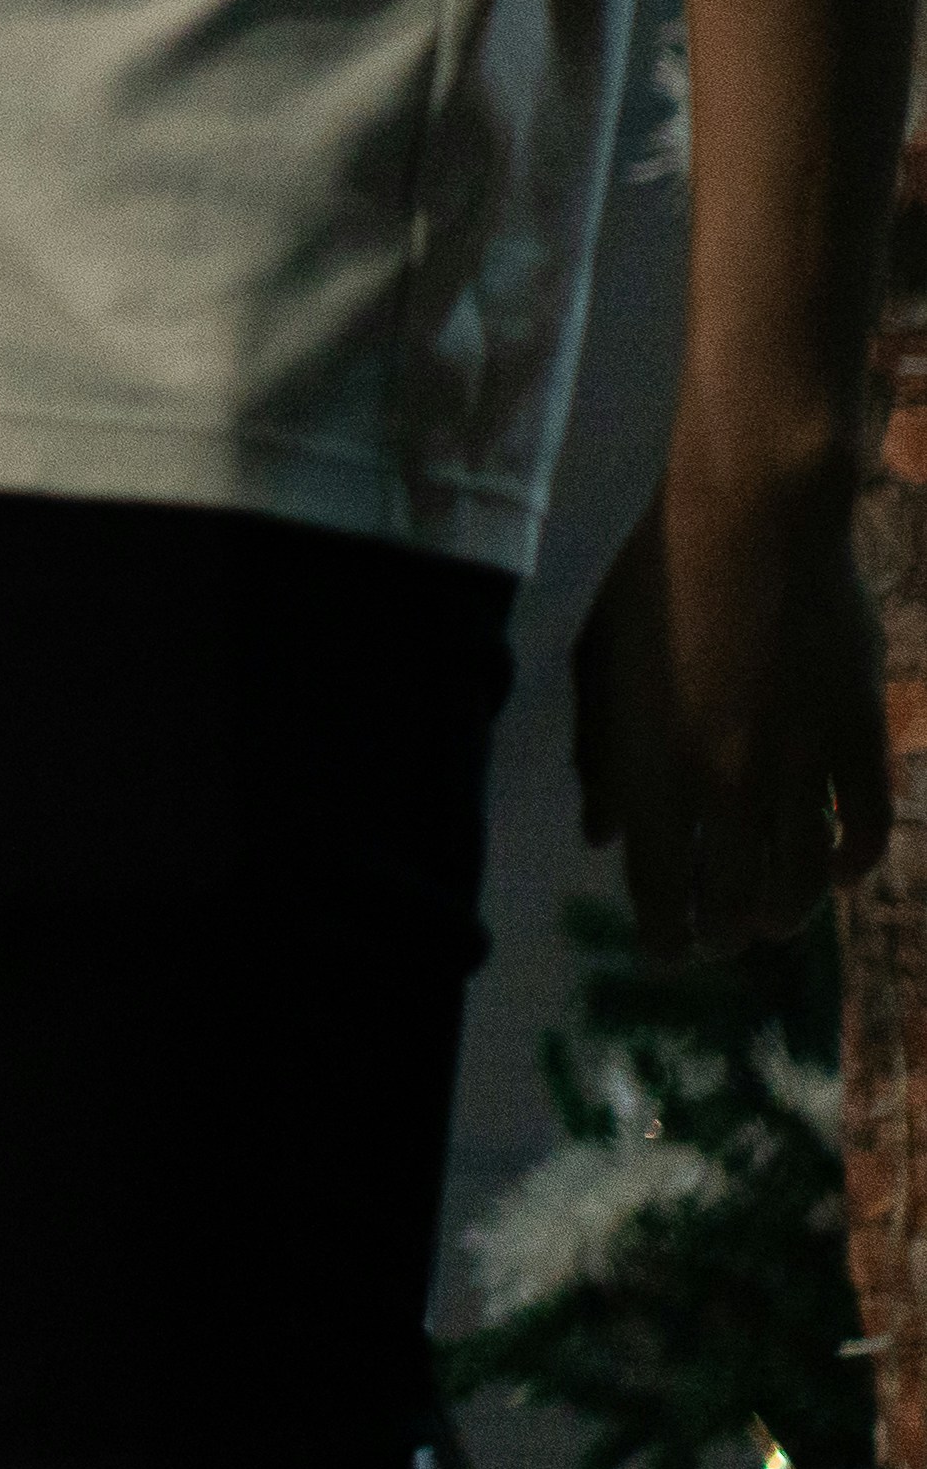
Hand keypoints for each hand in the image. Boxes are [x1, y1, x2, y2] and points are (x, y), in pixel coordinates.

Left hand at [579, 456, 888, 953]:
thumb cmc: (652, 575)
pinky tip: (843, 873)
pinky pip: (870, 822)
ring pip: (806, 874)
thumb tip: (603, 836)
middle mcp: (730, 779)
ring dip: (790, 910)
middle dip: (725, 932)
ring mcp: (801, 760)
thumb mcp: (597, 662)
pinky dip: (858, 859)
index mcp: (653, 763)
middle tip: (720, 940)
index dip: (665, 932)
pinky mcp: (858, 730)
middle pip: (735, 894)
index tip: (667, 954)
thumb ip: (599, 756)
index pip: (660, 885)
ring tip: (773, 922)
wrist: (753, 515)